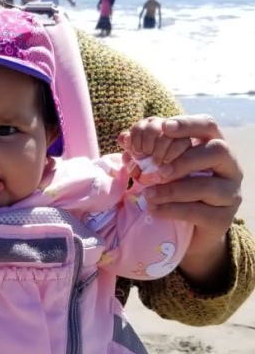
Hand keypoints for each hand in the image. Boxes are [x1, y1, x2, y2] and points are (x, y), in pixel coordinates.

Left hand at [121, 115, 242, 287]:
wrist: (191, 229)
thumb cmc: (177, 188)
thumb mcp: (163, 168)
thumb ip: (146, 151)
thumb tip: (122, 138)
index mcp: (214, 146)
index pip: (208, 125)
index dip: (188, 123)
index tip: (165, 127)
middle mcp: (229, 166)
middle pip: (218, 150)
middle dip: (185, 159)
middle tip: (158, 171)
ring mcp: (230, 193)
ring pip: (208, 185)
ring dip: (173, 189)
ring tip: (148, 194)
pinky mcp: (223, 218)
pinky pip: (199, 211)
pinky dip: (172, 209)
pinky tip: (154, 209)